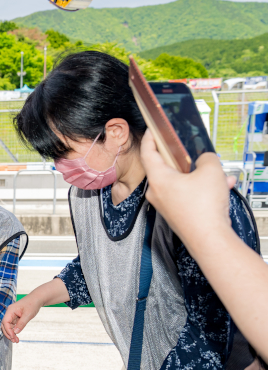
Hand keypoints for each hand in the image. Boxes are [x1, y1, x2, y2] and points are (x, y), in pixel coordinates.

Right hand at [1, 295, 43, 342]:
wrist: (37, 299)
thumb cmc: (32, 304)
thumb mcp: (28, 315)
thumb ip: (21, 324)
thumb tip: (16, 332)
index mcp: (10, 310)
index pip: (5, 322)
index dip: (8, 330)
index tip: (13, 337)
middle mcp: (10, 313)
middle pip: (5, 325)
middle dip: (8, 333)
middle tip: (14, 341)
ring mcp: (12, 315)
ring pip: (8, 326)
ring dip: (11, 333)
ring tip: (16, 340)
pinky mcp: (16, 317)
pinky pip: (13, 325)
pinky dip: (14, 331)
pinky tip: (17, 336)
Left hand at [141, 130, 233, 248]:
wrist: (209, 239)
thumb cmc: (203, 208)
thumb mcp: (211, 170)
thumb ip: (206, 157)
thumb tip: (204, 160)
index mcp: (158, 179)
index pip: (148, 152)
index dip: (150, 138)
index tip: (152, 130)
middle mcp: (157, 192)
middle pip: (166, 167)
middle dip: (184, 158)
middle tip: (191, 150)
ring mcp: (165, 204)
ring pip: (181, 181)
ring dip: (200, 175)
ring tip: (219, 174)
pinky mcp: (175, 213)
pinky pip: (187, 194)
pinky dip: (202, 188)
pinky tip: (221, 187)